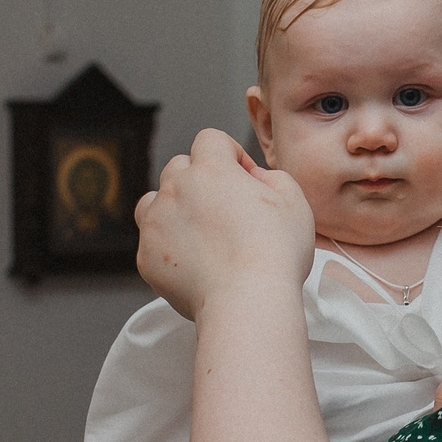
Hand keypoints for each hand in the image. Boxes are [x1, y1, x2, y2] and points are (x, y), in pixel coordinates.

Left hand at [134, 129, 315, 320]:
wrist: (247, 301)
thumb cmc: (276, 253)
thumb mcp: (294, 200)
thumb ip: (272, 177)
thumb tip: (254, 178)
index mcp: (210, 169)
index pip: (210, 139)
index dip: (230, 154)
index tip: (244, 178)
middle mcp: (176, 189)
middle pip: (178, 167)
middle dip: (199, 179)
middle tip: (223, 208)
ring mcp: (156, 223)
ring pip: (153, 201)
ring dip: (172, 208)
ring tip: (198, 231)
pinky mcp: (147, 257)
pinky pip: (152, 242)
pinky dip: (169, 247)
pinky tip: (195, 263)